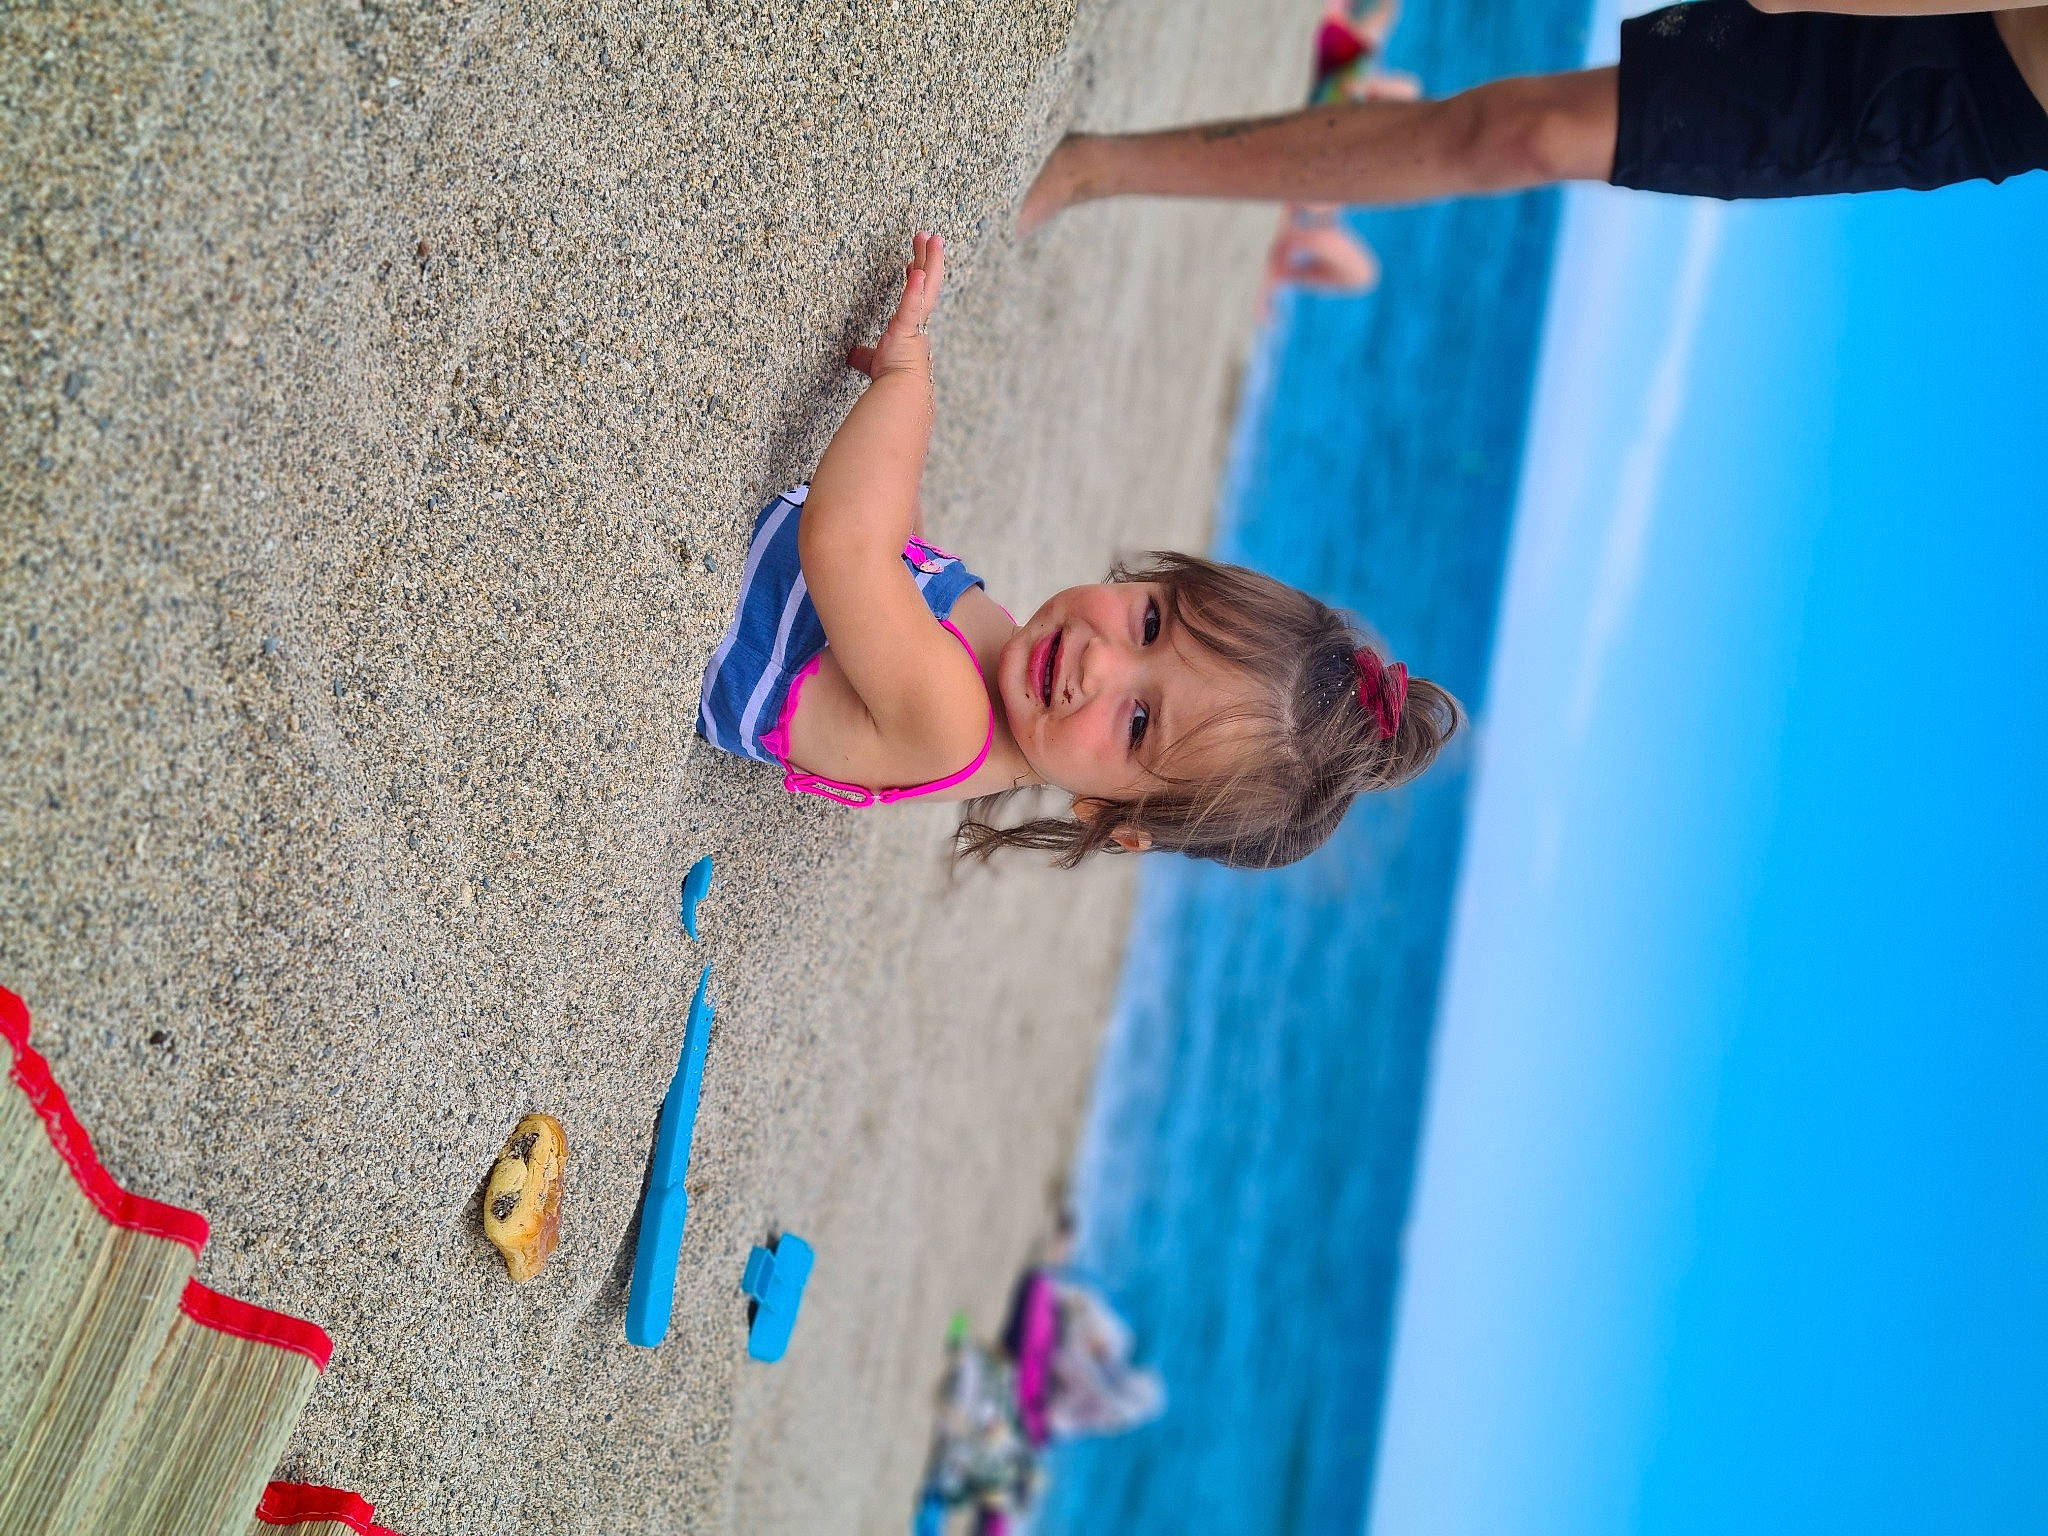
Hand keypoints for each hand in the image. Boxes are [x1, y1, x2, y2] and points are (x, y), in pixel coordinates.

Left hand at [846, 232, 944, 378]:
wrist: (903, 393)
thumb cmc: (893, 381)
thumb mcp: (875, 362)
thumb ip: (865, 357)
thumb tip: (853, 356)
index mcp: (912, 329)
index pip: (916, 297)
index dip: (916, 280)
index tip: (914, 265)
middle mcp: (919, 323)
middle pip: (928, 284)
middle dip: (929, 259)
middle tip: (931, 238)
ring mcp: (915, 323)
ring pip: (927, 286)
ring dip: (930, 260)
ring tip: (931, 238)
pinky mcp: (907, 327)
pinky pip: (911, 304)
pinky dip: (914, 288)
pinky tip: (916, 269)